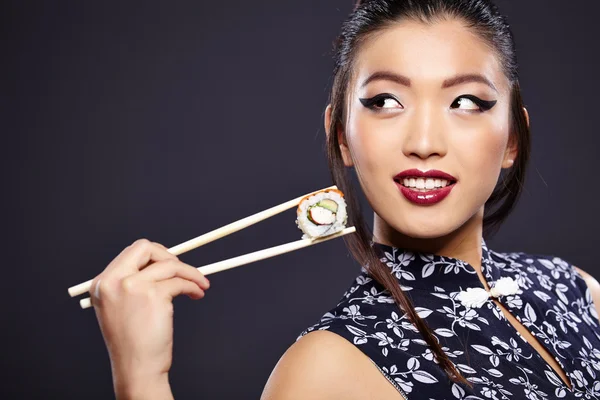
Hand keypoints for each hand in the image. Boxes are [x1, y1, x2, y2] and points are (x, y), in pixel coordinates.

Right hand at [89, 238, 210, 398]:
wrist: (136, 368)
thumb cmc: (133, 342)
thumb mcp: (121, 307)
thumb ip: (132, 283)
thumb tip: (164, 261)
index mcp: (101, 283)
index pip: (131, 252)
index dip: (155, 255)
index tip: (170, 265)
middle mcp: (112, 281)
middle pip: (146, 248)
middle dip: (170, 256)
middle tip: (184, 270)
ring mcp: (132, 286)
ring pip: (169, 264)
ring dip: (190, 272)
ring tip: (201, 284)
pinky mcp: (152, 295)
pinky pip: (180, 281)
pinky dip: (193, 286)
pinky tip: (197, 295)